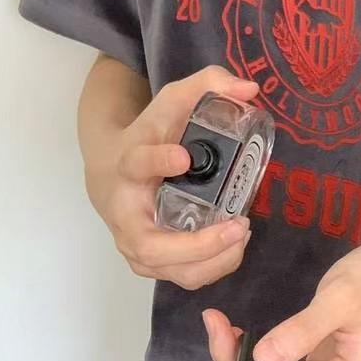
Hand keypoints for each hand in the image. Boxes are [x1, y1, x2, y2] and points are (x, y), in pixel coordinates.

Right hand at [86, 65, 260, 289]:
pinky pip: (181, 276)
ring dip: (211, 260)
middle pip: (149, 244)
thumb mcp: (173, 102)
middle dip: (197, 244)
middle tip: (237, 225)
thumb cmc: (149, 135)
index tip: (184, 156)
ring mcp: (133, 242)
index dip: (157, 160)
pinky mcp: (148, 261)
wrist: (111, 170)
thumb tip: (249, 90)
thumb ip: (208, 85)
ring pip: (167, 268)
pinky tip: (235, 246)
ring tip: (242, 233)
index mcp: (128, 163)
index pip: (136, 163)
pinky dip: (212, 267)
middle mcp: (124, 211)